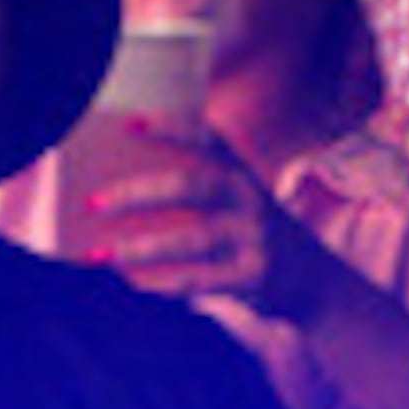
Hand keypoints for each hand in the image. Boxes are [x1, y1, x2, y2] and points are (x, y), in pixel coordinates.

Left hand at [76, 125, 330, 319]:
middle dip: (138, 192)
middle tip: (92, 202)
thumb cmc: (252, 236)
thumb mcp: (235, 206)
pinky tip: (132, 283)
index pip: (210, 138)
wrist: (317, 284)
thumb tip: (111, 198)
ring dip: (141, 247)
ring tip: (98, 254)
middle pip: (191, 185)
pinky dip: (162, 283)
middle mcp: (251, 199)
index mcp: (242, 173)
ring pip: (192, 238)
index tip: (130, 124)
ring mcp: (256, 238)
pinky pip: (201, 280)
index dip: (173, 127)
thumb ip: (190, 196)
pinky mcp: (255, 276)